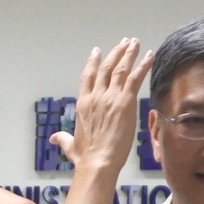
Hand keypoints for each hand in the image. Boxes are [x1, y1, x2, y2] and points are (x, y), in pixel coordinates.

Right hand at [56, 39, 150, 174]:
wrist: (98, 161)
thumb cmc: (85, 156)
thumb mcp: (70, 145)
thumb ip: (63, 139)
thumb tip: (53, 138)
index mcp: (83, 104)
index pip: (87, 77)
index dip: (93, 62)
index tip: (97, 51)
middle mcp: (96, 96)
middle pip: (106, 68)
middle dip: (115, 53)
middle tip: (123, 42)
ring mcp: (110, 97)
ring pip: (120, 68)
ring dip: (129, 53)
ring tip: (135, 43)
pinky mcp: (125, 101)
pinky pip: (135, 78)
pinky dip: (143, 65)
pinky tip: (150, 55)